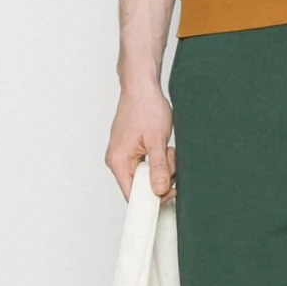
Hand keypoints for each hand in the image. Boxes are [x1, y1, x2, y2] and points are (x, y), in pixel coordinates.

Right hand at [105, 79, 177, 201]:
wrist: (142, 87)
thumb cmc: (146, 107)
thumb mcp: (157, 140)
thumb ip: (158, 167)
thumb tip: (159, 190)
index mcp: (118, 161)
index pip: (132, 195)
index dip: (152, 198)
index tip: (169, 193)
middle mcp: (117, 161)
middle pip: (141, 186)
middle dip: (160, 176)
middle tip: (169, 158)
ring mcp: (122, 155)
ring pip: (145, 175)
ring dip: (161, 166)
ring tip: (166, 148)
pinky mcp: (130, 150)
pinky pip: (145, 165)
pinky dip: (157, 159)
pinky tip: (161, 147)